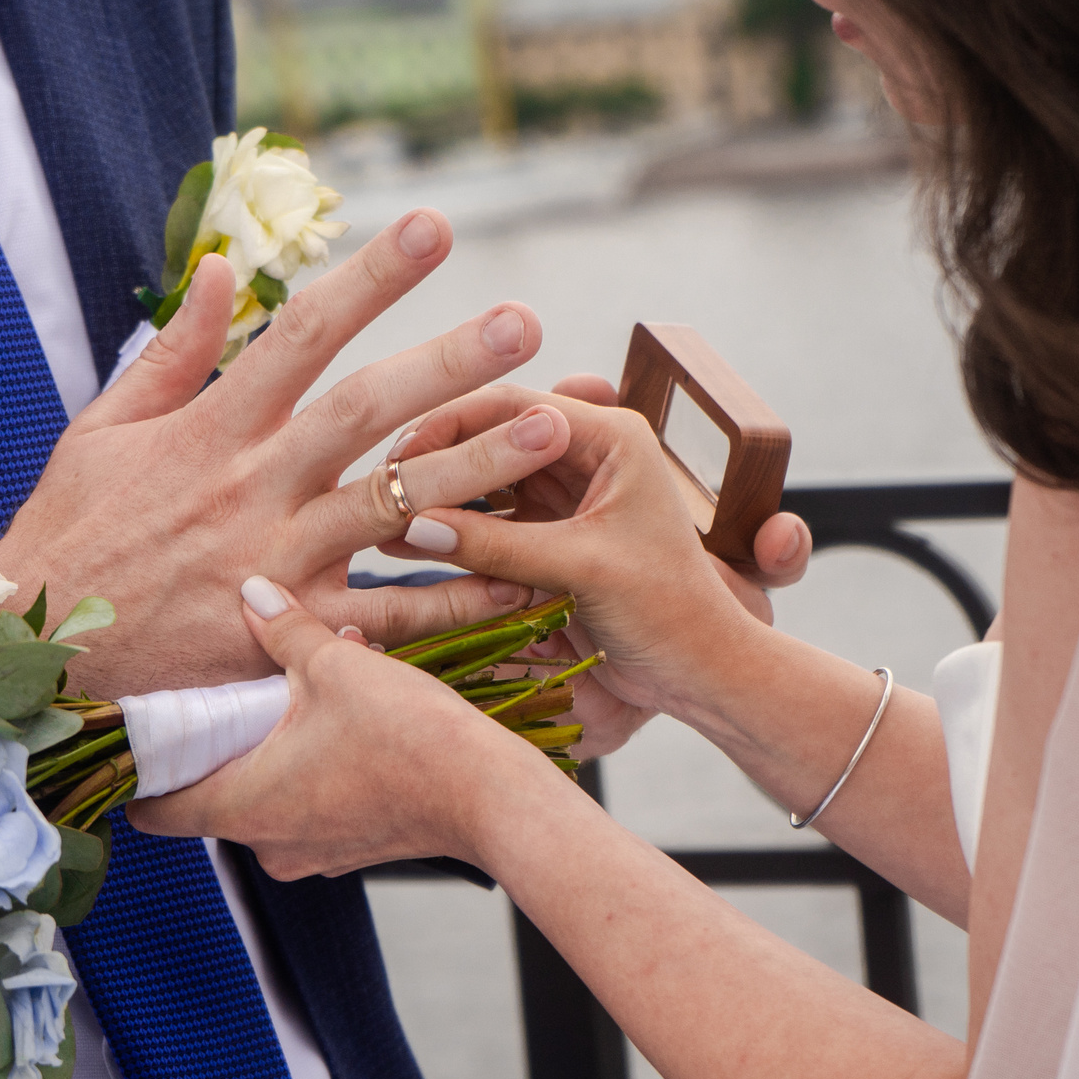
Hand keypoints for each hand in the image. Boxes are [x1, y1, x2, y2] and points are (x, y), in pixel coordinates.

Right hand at [0, 212, 570, 695]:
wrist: (36, 657)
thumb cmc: (71, 536)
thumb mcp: (103, 430)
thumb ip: (174, 350)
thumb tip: (228, 267)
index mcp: (212, 428)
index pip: (304, 331)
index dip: (373, 276)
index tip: (435, 226)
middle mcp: (254, 487)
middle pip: (366, 410)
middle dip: (450, 362)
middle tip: (527, 321)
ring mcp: (278, 562)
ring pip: (393, 504)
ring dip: (476, 465)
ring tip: (550, 427)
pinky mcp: (292, 633)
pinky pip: (390, 614)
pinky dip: (457, 597)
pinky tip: (524, 573)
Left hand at [126, 578, 581, 877]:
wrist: (492, 796)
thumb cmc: (410, 738)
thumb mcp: (334, 665)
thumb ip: (282, 630)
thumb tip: (252, 593)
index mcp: (241, 806)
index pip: (152, 808)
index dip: (141, 769)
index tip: (146, 732)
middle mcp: (268, 843)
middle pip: (208, 798)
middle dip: (215, 748)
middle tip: (224, 696)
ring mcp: (313, 853)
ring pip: (263, 801)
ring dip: (270, 754)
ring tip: (295, 698)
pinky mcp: (353, 847)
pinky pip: (308, 807)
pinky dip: (311, 768)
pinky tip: (340, 721)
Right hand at [364, 380, 807, 736]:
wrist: (701, 671)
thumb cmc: (666, 610)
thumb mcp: (581, 569)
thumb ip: (498, 546)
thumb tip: (414, 525)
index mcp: (612, 437)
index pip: (514, 407)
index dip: (448, 424)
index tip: (395, 457)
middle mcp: (587, 454)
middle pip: (493, 438)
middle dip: (436, 461)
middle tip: (377, 486)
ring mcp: (567, 494)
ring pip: (486, 481)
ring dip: (440, 499)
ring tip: (379, 520)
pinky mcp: (553, 533)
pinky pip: (492, 522)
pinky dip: (455, 532)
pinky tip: (407, 546)